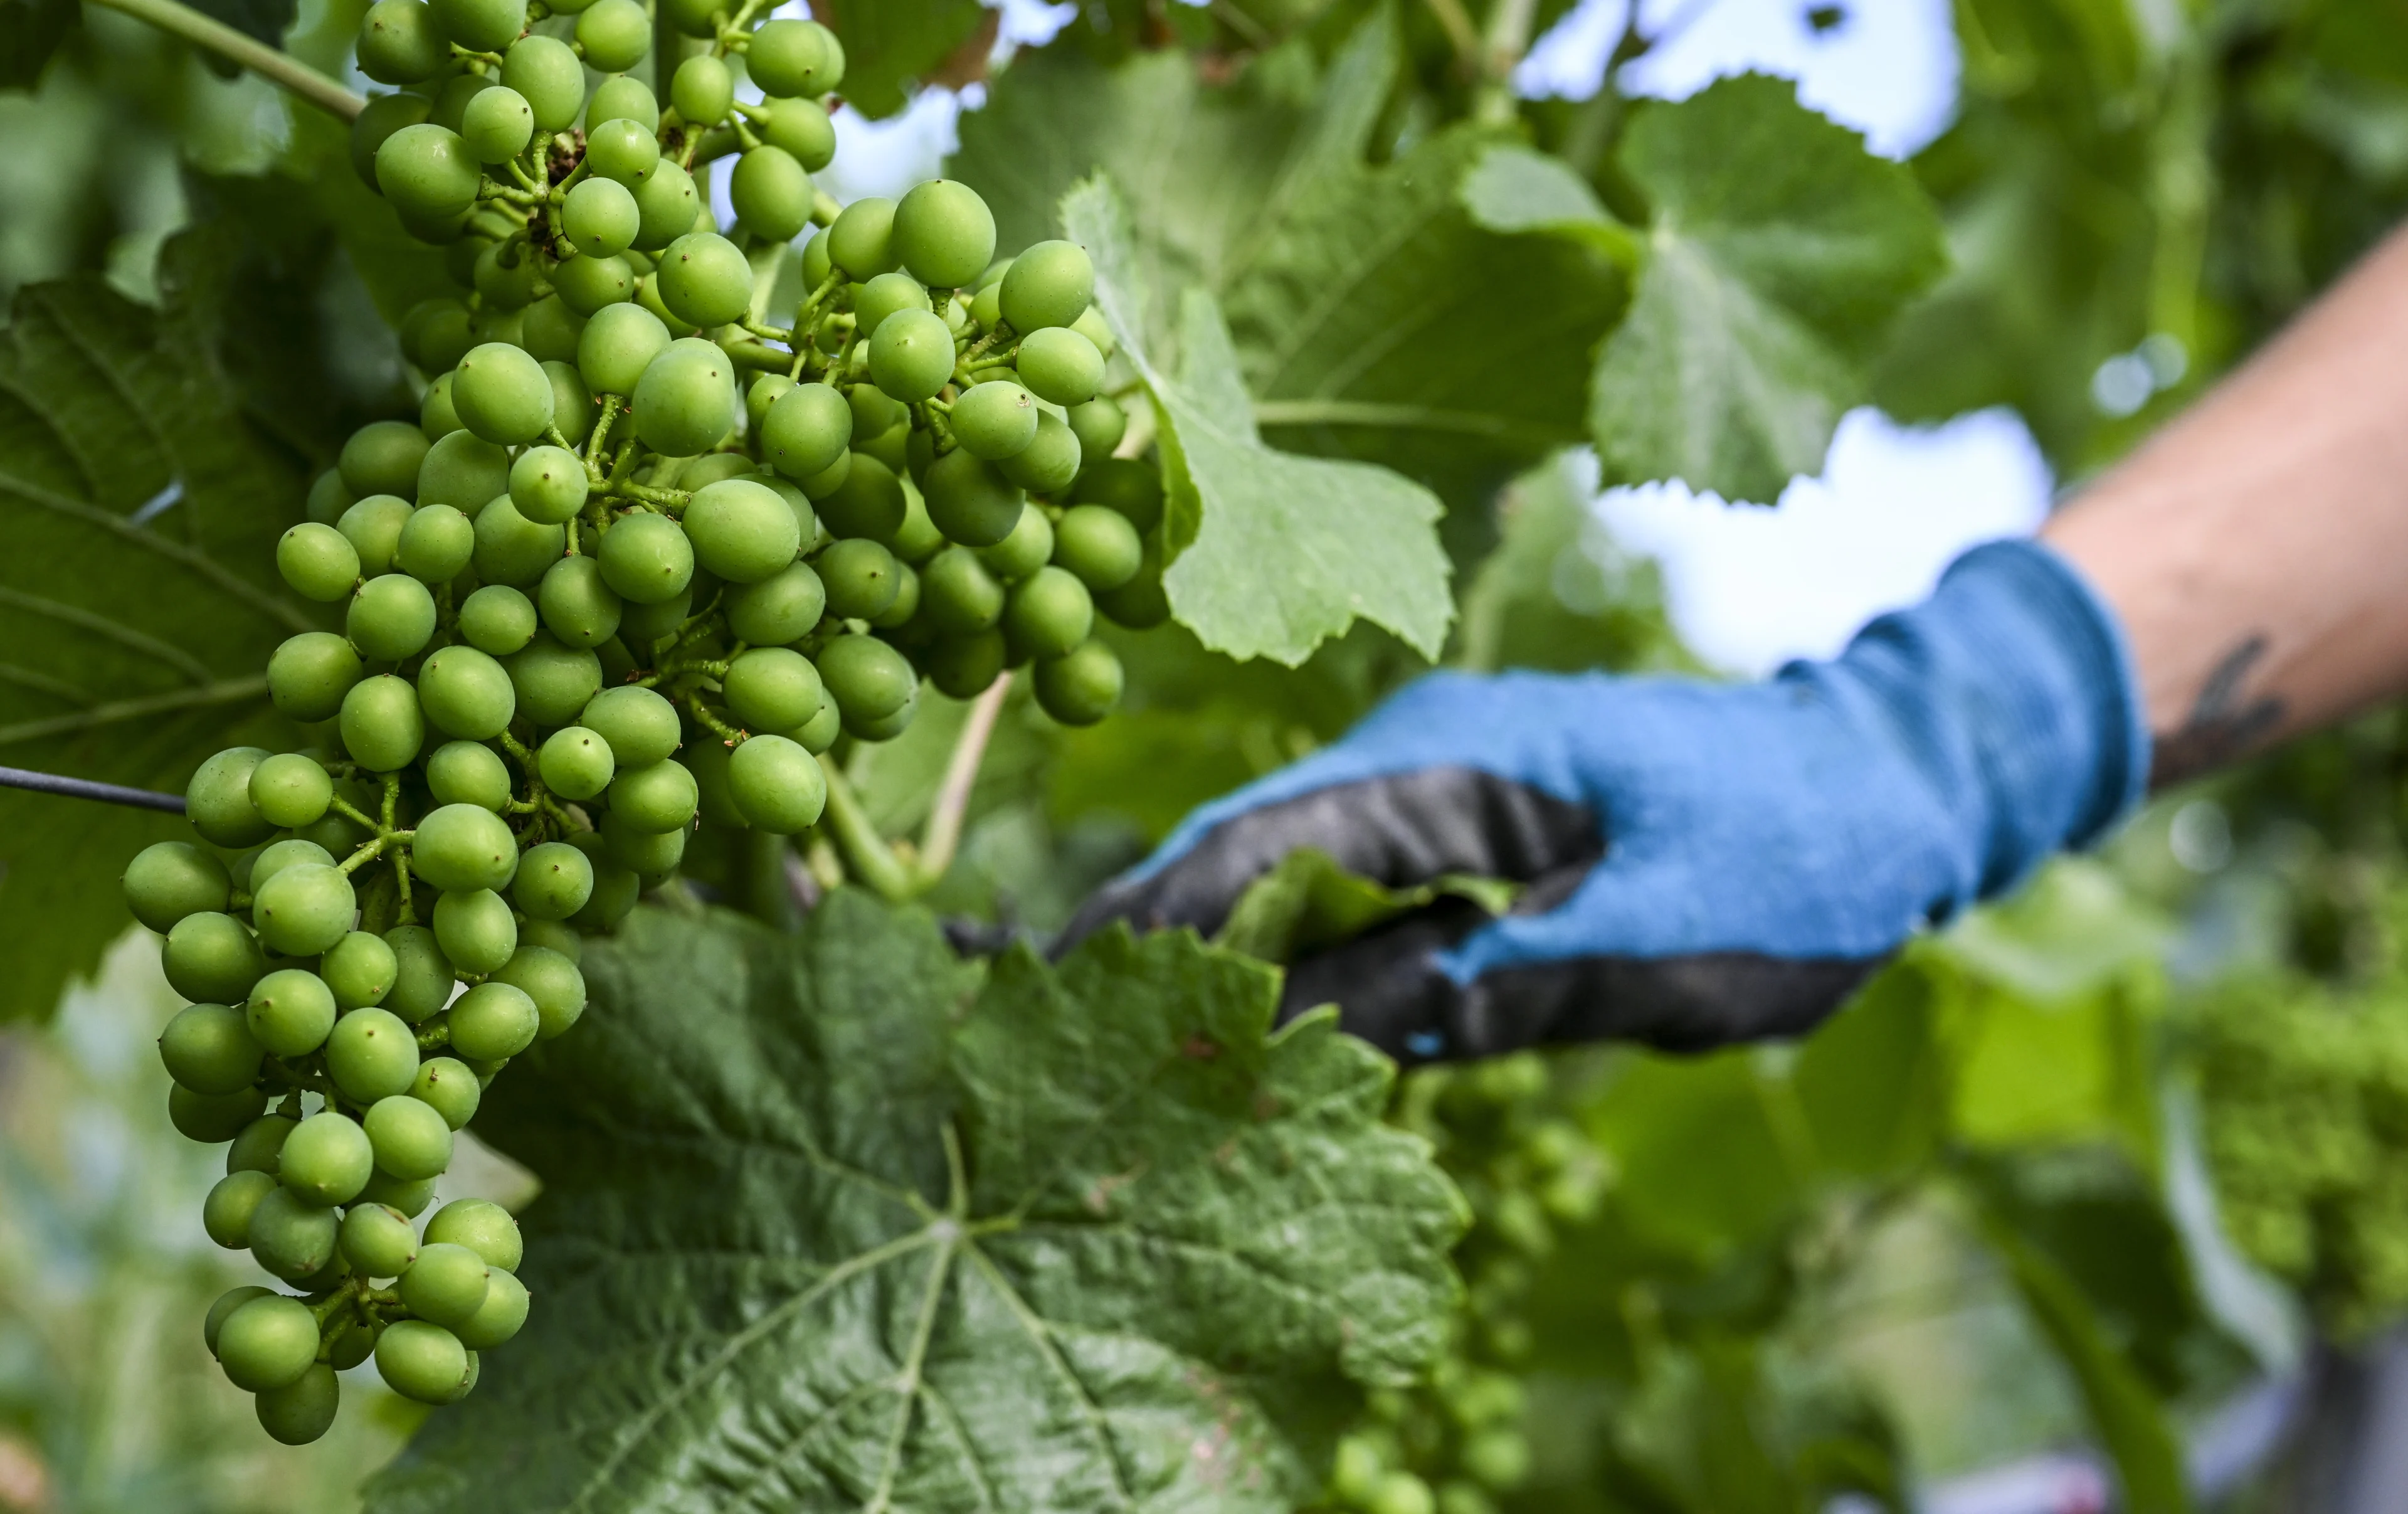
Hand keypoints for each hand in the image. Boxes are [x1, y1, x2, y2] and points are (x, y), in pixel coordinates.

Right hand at [1062, 542, 2148, 1061]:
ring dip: (1207, 950)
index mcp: (1458, 761)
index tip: (1055, 997)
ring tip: (1107, 1038)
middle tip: (1042, 1036)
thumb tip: (1364, 1034)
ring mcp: (1436, 784)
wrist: (1888, 777)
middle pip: (1242, 849)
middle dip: (1149, 938)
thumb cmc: (1800, 854)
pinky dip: (1285, 951)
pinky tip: (1240, 1017)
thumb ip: (1517, 987)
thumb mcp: (1670, 942)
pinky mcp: (1460, 825)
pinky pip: (1342, 887)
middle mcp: (1421, 755)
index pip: (1263, 845)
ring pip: (1280, 871)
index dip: (1156, 923)